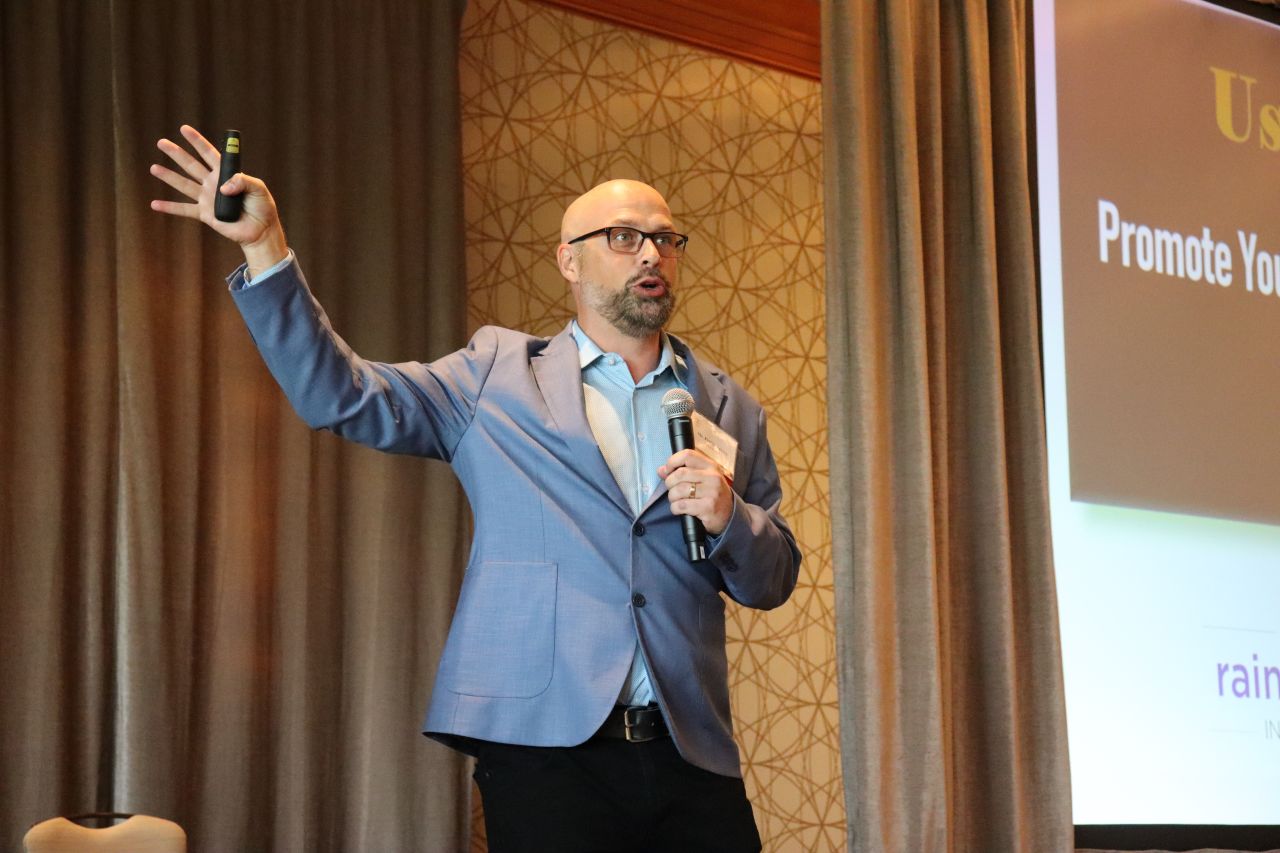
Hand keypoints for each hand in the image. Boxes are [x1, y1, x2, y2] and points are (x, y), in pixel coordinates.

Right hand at [149, 125, 287, 276]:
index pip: (209, 153)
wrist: (260, 230)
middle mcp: (212, 183)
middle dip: (176, 153)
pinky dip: (170, 208)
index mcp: (225, 173)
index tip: (184, 129)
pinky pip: (184, 210)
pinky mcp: (205, 214)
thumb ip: (243, 182)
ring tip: (154, 168)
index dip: (197, 141)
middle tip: (161, 142)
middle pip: (191, 165)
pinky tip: (155, 204)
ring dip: (168, 176)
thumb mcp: (259, 189)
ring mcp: (207, 198)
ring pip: (184, 185)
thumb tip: (222, 188)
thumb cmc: (262, 207)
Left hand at [659, 449, 732, 535]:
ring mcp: (711, 493)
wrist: (729, 515)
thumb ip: (682, 471)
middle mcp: (712, 477)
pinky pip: (681, 505)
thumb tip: (661, 470)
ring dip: (672, 497)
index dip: (672, 461)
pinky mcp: (707, 508)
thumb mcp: (701, 478)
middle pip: (680, 474)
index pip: (687, 455)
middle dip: (669, 483)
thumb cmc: (712, 494)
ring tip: (676, 500)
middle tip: (672, 489)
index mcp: (710, 466)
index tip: (668, 470)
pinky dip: (675, 508)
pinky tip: (679, 509)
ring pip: (678, 491)